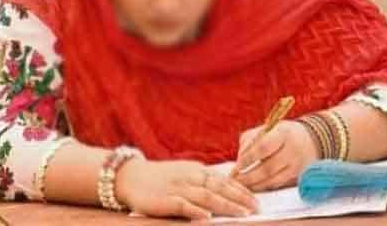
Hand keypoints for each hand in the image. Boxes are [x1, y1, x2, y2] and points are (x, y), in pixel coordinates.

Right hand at [115, 158, 256, 220]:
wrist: (130, 177)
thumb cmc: (160, 178)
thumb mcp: (184, 173)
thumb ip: (203, 180)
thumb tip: (227, 189)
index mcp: (196, 170)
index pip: (224, 180)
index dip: (241, 190)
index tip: (257, 200)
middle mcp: (189, 177)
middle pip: (220, 187)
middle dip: (240, 198)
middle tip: (257, 208)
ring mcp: (177, 188)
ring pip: (206, 196)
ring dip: (226, 205)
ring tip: (242, 213)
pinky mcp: (165, 200)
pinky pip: (183, 205)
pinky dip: (196, 211)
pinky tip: (208, 217)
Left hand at [234, 121, 319, 191]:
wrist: (312, 140)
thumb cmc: (281, 133)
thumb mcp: (267, 129)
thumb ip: (250, 140)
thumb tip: (240, 159)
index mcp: (283, 133)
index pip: (263, 147)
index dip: (248, 158)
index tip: (236, 165)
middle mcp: (292, 150)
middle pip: (268, 168)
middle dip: (249, 176)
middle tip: (235, 180)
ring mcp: (297, 165)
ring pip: (274, 180)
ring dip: (255, 185)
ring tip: (241, 186)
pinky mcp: (299, 176)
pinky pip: (279, 184)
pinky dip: (265, 187)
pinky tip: (254, 187)